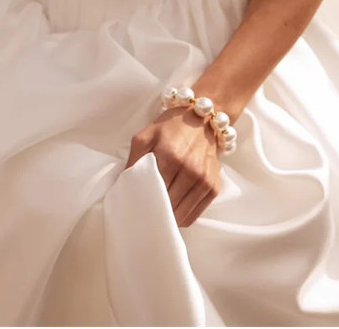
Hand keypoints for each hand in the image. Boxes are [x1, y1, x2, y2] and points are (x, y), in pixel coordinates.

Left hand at [124, 106, 220, 227]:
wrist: (202, 119)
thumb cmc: (171, 128)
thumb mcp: (146, 135)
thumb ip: (134, 159)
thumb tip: (124, 184)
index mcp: (170, 155)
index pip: (153, 191)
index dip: (143, 201)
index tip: (136, 207)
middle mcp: (190, 169)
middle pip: (168, 205)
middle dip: (155, 210)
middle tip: (145, 213)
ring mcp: (204, 179)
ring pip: (182, 214)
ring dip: (169, 218)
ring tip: (158, 216)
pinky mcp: (213, 186)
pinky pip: (195, 214)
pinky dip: (183, 218)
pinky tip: (174, 214)